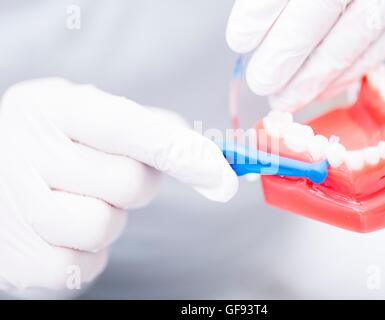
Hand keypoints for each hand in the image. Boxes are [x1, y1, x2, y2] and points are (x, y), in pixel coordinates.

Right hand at [0, 78, 236, 291]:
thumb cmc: (56, 144)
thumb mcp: (89, 115)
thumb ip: (148, 126)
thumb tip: (205, 154)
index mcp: (51, 106)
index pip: (129, 127)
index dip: (182, 152)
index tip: (221, 176)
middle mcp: (23, 149)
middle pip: (128, 181)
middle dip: (140, 185)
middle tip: (114, 176)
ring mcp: (12, 204)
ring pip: (102, 225)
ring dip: (111, 218)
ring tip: (85, 201)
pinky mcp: (16, 256)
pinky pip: (82, 264)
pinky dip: (90, 252)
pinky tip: (69, 231)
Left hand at [227, 0, 384, 109]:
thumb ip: (279, 1)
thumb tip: (249, 32)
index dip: (263, 10)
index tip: (240, 39)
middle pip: (325, 4)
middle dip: (288, 50)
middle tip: (262, 81)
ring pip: (357, 32)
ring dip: (315, 74)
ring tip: (284, 99)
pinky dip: (347, 72)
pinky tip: (319, 89)